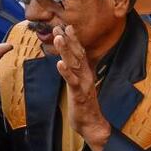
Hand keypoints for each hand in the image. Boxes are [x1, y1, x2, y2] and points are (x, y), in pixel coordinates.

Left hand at [53, 26, 110, 150]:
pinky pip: (72, 81)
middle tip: (60, 26)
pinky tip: (59, 63)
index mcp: (86, 73)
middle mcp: (86, 75)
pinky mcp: (79, 94)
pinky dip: (66, 72)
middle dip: (69, 40)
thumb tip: (71, 63)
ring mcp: (83, 84)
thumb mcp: (80, 85)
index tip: (66, 26)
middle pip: (77, 54)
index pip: (79, 53)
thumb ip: (77, 73)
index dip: (73, 39)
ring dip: (66, 50)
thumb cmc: (84, 105)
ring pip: (74, 64)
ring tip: (58, 38)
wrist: (92, 123)